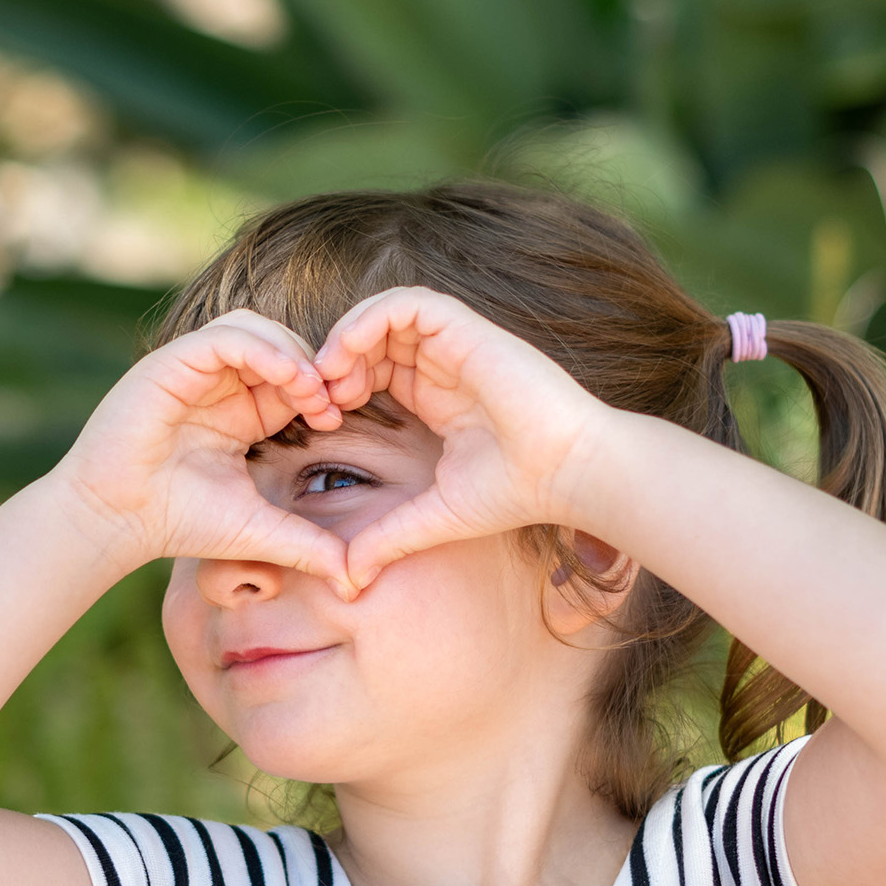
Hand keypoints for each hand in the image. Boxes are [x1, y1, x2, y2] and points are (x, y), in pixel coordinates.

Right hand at [53, 313, 354, 590]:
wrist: (118, 521)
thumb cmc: (179, 522)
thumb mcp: (258, 529)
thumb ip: (306, 544)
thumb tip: (354, 580)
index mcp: (239, 411)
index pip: (291, 375)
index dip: (321, 387)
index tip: (338, 417)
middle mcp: (216, 384)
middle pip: (278, 341)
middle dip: (312, 364)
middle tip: (331, 401)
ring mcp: (192, 369)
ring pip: (254, 327)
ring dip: (290, 351)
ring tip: (309, 389)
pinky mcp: (171, 362)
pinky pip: (226, 336)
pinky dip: (261, 348)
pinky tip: (285, 377)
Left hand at [313, 287, 609, 589]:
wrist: (567, 472)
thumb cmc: (514, 492)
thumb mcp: (433, 517)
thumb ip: (387, 539)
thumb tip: (348, 582)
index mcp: (434, 397)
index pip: (373, 369)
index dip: (339, 385)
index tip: (323, 421)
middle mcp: (442, 365)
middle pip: (371, 338)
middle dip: (335, 361)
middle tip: (317, 398)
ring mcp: (454, 344)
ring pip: (383, 313)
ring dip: (346, 337)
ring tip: (329, 376)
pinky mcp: (466, 330)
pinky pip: (407, 303)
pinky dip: (369, 318)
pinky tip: (349, 354)